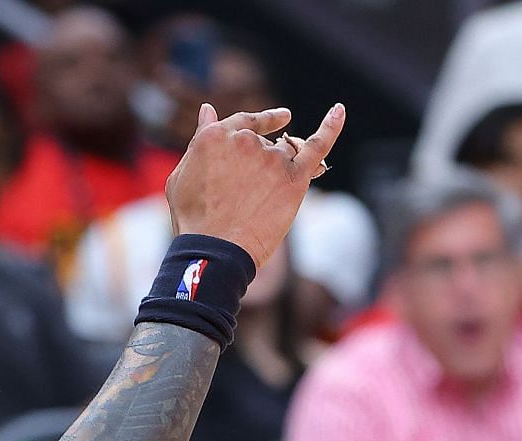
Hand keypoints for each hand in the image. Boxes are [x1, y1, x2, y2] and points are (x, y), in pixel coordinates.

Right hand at [165, 102, 345, 269]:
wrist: (214, 250)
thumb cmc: (193, 221)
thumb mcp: (182, 174)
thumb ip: (200, 138)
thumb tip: (209, 109)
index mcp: (217, 136)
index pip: (246, 123)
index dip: (262, 123)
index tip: (279, 119)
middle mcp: (246, 140)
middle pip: (267, 143)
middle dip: (263, 165)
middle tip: (251, 198)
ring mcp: (271, 158)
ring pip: (287, 154)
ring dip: (282, 171)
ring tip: (265, 202)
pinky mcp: (294, 178)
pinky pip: (317, 146)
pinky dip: (331, 126)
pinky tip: (339, 110)